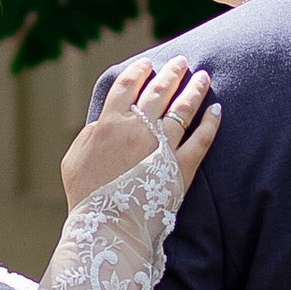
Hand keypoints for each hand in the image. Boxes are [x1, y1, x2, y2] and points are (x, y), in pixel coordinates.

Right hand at [61, 52, 219, 210]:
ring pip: (183, 109)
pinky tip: (217, 109)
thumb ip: (89, 135)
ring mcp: (162, 147)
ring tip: (202, 76)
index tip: (147, 63)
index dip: (138, 71)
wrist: (106, 227)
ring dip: (194, 89)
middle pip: (158, 91)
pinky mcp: (181, 168)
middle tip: (181, 62)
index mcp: (109, 124)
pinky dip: (211, 123)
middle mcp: (138, 129)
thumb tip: (103, 121)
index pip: (127, 86)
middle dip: (171, 72)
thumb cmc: (86, 197)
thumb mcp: (73, 159)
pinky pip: (201, 140)